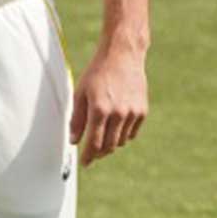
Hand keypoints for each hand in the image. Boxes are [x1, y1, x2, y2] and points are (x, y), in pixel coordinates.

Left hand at [70, 47, 147, 165]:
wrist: (122, 55)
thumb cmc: (98, 72)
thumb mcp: (80, 93)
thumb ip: (77, 119)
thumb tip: (74, 140)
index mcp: (100, 110)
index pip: (94, 144)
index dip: (88, 156)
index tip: (85, 162)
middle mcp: (118, 114)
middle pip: (108, 147)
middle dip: (99, 153)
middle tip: (92, 152)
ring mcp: (132, 113)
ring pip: (121, 141)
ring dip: (111, 143)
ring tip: (103, 134)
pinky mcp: (142, 111)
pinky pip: (132, 133)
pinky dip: (123, 134)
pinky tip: (116, 125)